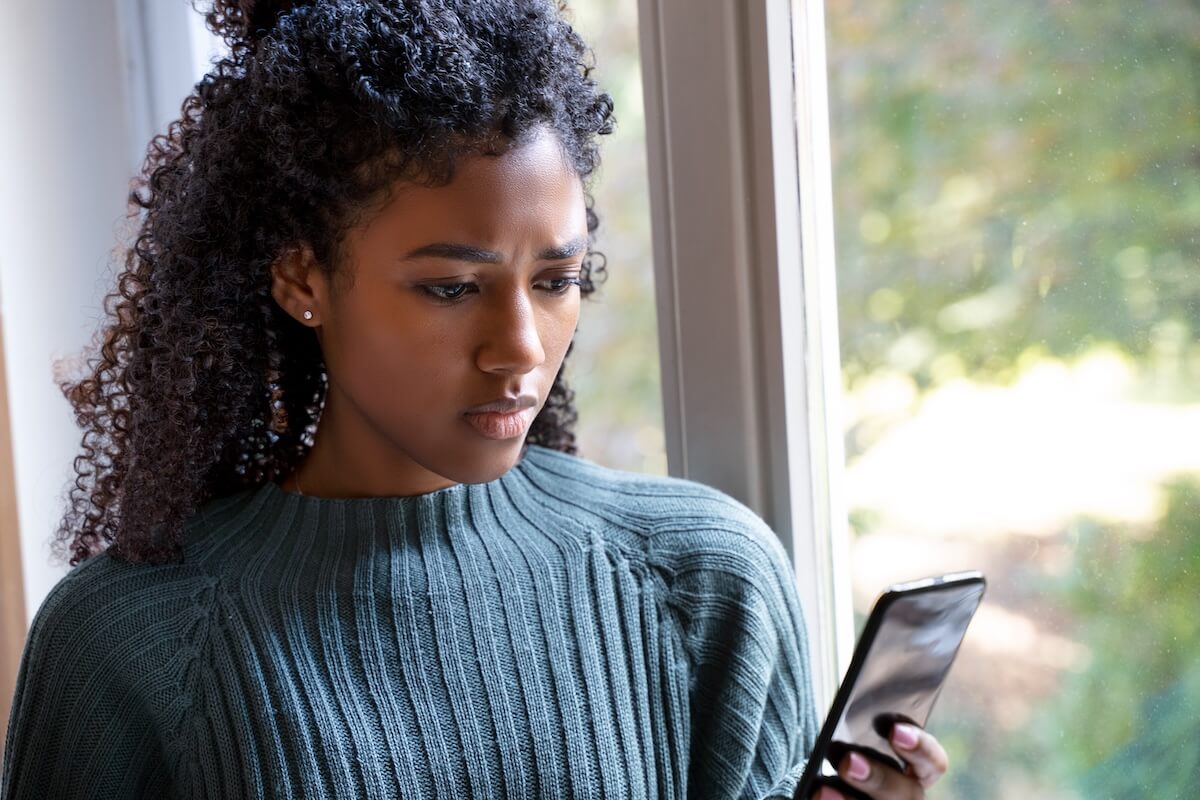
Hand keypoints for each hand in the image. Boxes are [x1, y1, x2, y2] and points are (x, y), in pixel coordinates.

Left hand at [813, 723, 948, 799]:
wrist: (830, 788)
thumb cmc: (848, 755)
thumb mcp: (858, 738)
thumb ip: (862, 727)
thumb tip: (852, 712)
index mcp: (916, 772)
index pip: (933, 762)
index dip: (920, 747)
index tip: (895, 730)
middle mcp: (908, 797)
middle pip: (908, 795)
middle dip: (878, 777)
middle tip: (848, 761)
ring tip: (822, 790)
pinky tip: (815, 796)